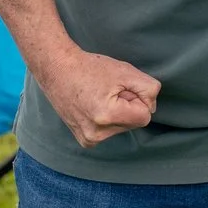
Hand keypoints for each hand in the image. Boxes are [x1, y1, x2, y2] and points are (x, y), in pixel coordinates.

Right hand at [33, 47, 160, 145]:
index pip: (145, 116)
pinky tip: (93, 106)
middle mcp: (97, 133)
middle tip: (109, 90)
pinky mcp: (85, 140)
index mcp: (107, 116)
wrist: (57, 69)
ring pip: (122, 128)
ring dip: (118, 113)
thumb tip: (151, 107)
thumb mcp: (126, 71)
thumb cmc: (90, 68)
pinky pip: (110, 131)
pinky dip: (107, 120)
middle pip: (133, 123)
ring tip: (99, 96)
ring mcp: (89, 139)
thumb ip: (149, 89)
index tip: (122, 88)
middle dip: (128, 106)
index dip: (138, 99)